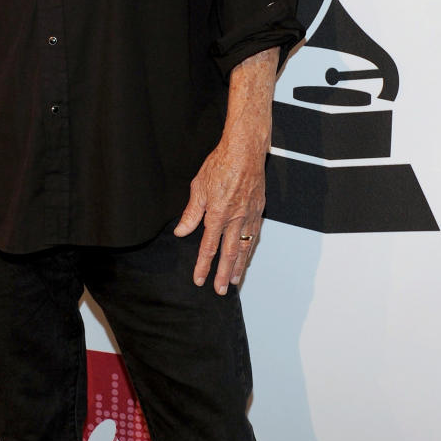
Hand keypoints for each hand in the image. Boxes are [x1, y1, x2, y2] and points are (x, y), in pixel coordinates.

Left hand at [173, 139, 265, 292]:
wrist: (245, 150)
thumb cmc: (221, 164)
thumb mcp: (199, 188)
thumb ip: (191, 213)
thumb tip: (181, 231)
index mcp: (218, 214)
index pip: (208, 247)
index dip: (203, 265)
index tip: (199, 279)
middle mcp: (236, 218)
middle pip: (229, 254)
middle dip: (224, 274)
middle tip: (221, 290)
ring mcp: (250, 215)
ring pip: (245, 247)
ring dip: (240, 266)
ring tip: (236, 280)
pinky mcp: (258, 210)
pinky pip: (255, 235)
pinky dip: (250, 250)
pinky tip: (247, 256)